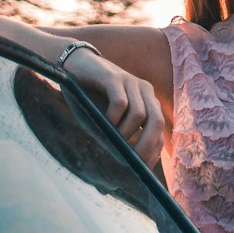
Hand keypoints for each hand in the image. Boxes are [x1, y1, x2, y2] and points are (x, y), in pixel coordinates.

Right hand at [62, 46, 164, 166]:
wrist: (73, 64)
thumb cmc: (89, 96)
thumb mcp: (105, 120)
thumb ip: (116, 137)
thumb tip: (123, 168)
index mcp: (147, 100)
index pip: (160, 127)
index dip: (155, 149)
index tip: (144, 166)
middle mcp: (144, 90)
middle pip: (157, 121)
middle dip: (147, 145)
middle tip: (133, 160)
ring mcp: (130, 82)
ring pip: (140, 114)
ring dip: (126, 133)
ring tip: (113, 138)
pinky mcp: (113, 77)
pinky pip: (120, 103)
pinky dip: (113, 118)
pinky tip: (105, 123)